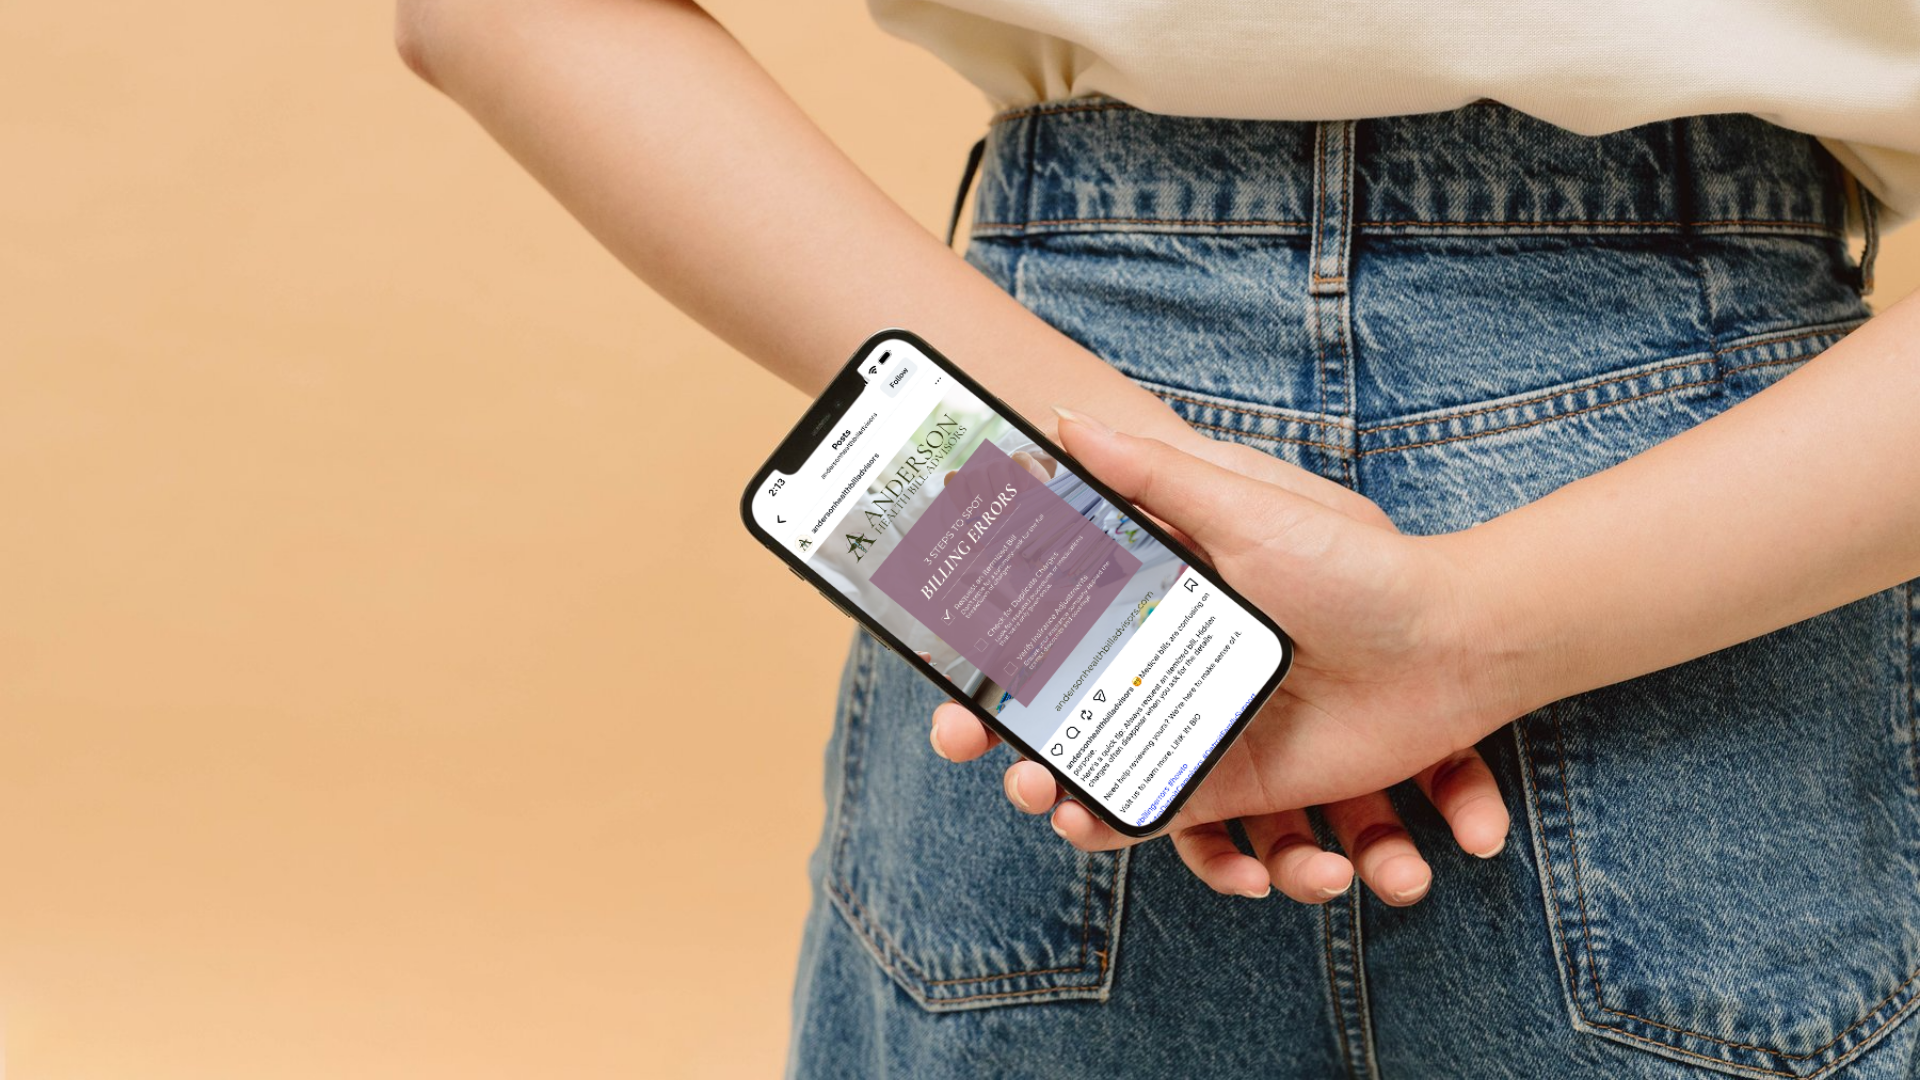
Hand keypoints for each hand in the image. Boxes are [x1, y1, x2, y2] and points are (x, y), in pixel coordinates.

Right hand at [931, 409, 1519, 904]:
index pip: (1053, 613)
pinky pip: (1159, 807)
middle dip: (1006, 730)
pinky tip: (1091, 821)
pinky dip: (1118, 821)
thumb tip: (1067, 424)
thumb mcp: (1246, 506)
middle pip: (1063, 697)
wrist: (1453, 645)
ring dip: (1056, 785)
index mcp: (1162, 586)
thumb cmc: (1354, 564)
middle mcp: (1169, 654)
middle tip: (975, 746)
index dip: (993, 642)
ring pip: (1099, 757)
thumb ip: (1155, 473)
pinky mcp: (1235, 778)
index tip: (947, 658)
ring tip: (1042, 798)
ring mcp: (1198, 718)